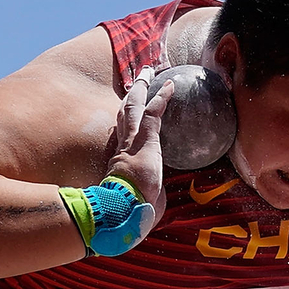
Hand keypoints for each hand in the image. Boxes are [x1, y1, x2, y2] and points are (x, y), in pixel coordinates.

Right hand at [106, 67, 172, 228]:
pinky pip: (153, 113)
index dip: (127, 123)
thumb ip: (143, 203)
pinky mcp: (144, 141)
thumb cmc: (128, 217)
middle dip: (131, 97)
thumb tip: (149, 210)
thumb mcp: (138, 208)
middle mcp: (122, 148)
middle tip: (137, 80)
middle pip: (125, 115)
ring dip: (142, 88)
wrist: (120, 213)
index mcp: (119, 164)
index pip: (122, 137)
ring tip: (147, 71)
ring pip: (135, 108)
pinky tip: (170, 85)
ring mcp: (132, 143)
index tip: (129, 110)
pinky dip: (161, 98)